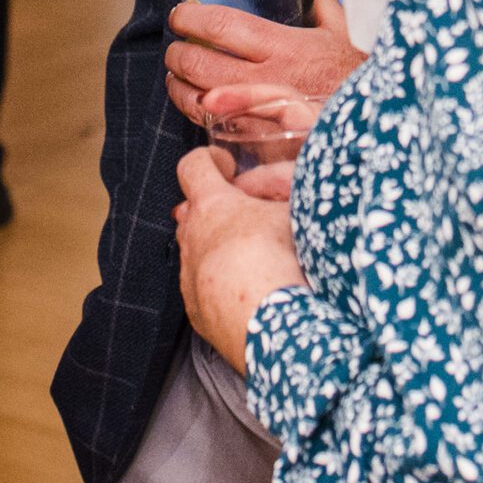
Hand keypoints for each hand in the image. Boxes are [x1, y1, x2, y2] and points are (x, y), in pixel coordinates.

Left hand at [164, 0, 364, 124]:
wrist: (376, 126)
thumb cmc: (358, 79)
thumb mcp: (344, 34)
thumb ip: (324, 8)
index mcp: (284, 48)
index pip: (221, 27)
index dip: (192, 18)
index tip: (181, 13)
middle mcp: (266, 81)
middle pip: (200, 64)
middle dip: (178, 53)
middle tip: (176, 45)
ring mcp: (258, 116)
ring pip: (197, 101)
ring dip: (178, 85)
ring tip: (176, 75)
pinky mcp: (257, 143)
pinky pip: (213, 127)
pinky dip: (196, 113)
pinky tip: (194, 103)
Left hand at [174, 144, 307, 375]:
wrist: (267, 322)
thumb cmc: (279, 259)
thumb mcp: (292, 211)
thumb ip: (285, 194)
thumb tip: (294, 188)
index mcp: (212, 203)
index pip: (193, 166)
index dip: (209, 160)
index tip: (226, 167)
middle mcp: (191, 235)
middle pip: (192, 210)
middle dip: (215, 209)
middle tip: (245, 215)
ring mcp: (188, 274)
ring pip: (195, 250)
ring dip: (216, 247)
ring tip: (250, 258)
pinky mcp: (195, 309)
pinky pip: (201, 286)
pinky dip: (218, 284)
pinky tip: (247, 291)